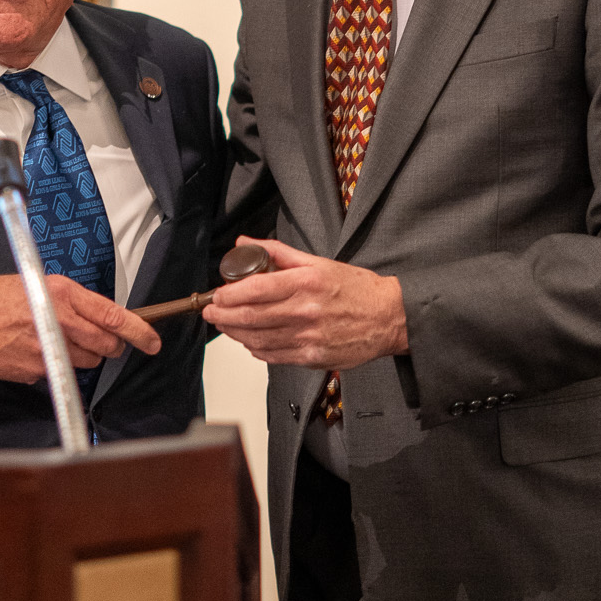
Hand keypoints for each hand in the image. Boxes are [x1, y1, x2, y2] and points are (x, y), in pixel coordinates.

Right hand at [0, 274, 160, 384]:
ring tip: (65, 342)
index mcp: (62, 294)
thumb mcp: (36, 282)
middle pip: (108, 343)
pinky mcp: (42, 369)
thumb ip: (69, 296)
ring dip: (87, 355)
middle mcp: (60, 321)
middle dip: (113, 344)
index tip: (152, 340)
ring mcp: (51, 349)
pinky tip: (46, 351)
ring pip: (91, 360)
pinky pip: (67, 371)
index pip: (113, 316)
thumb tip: (95, 308)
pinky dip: (63, 365)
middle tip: (105, 340)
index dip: (139, 331)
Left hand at [202, 238, 407, 366]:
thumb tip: (246, 243)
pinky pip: (275, 355)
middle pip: (252, 316)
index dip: (230, 294)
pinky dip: (256, 349)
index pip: (257, 289)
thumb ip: (278, 253)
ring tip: (226, 325)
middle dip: (224, 316)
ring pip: (259, 339)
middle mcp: (306, 311)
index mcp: (306, 283)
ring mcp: (308, 337)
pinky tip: (250, 341)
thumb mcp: (318, 262)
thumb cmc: (356, 289)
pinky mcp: (312, 357)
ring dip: (236, 333)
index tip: (217, 295)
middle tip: (211, 312)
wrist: (389, 318)